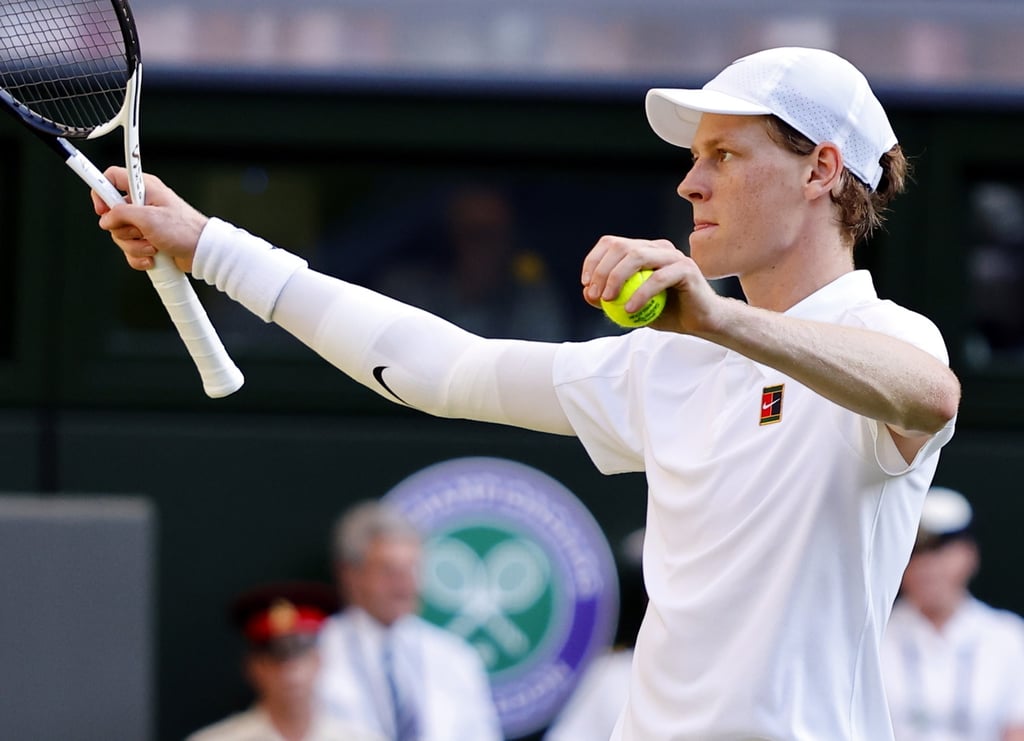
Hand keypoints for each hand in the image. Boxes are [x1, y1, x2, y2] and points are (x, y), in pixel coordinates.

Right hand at [92, 167, 208, 272]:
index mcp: (144, 188)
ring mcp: (145, 223)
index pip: (111, 178)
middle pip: (113, 214)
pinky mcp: (148, 240)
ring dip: (134, 246)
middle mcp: (143, 203)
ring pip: (121, 235)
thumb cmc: (185, 230)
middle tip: (141, 232)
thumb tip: (106, 220)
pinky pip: (131, 250)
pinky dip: (139, 256)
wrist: (202, 252)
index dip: (101, 191)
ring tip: (153, 246)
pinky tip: (153, 257)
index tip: (101, 208)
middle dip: (123, 230)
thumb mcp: (148, 218)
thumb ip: (121, 214)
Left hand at [581, 235, 725, 335]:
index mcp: (645, 250)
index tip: (585, 284)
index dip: (594, 260)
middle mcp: (658, 248)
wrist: (701, 322)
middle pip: (622, 247)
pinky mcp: (686, 269)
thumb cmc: (667, 313)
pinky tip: (630, 309)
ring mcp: (673, 256)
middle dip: (601, 270)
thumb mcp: (632, 307)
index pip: (612, 243)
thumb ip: (610, 299)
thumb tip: (586, 293)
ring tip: (608, 300)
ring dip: (616, 277)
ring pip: (638, 256)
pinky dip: (640, 293)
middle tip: (595, 294)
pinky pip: (657, 278)